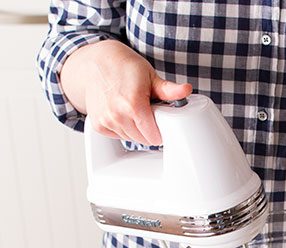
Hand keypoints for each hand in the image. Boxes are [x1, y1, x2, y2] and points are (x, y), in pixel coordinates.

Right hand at [60, 40, 192, 145]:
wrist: (92, 63)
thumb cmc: (123, 67)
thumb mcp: (150, 75)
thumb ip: (169, 89)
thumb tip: (186, 90)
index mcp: (134, 105)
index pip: (154, 137)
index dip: (161, 131)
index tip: (160, 120)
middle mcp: (117, 116)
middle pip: (144, 140)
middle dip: (149, 129)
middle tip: (146, 111)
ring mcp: (106, 121)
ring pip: (131, 139)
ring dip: (136, 129)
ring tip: (133, 110)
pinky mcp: (98, 125)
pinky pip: (118, 136)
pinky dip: (122, 128)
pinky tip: (121, 113)